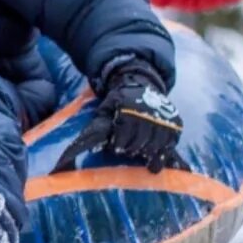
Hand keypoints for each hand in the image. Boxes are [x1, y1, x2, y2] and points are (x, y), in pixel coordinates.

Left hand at [55, 62, 184, 174]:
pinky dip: (163, 153)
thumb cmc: (117, 102)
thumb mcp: (102, 111)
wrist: (141, 83)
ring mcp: (163, 118)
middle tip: (127, 148)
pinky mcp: (175, 123)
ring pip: (155, 147)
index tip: (116, 146)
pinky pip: (170, 145)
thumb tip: (67, 159)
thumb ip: (93, 131)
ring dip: (146, 153)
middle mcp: (148, 113)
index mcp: (128, 109)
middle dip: (131, 149)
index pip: (123, 137)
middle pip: (139, 144)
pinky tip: (156, 157)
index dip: (119, 145)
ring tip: (139, 150)